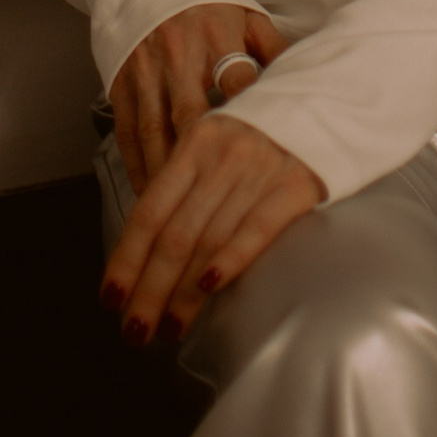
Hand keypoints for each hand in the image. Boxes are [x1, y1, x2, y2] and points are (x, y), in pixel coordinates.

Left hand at [103, 113, 324, 344]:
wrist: (327, 104)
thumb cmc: (262, 135)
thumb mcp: (217, 146)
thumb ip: (187, 187)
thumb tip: (148, 252)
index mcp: (195, 145)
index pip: (150, 211)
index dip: (126, 258)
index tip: (109, 298)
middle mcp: (221, 157)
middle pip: (175, 234)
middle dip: (149, 289)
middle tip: (133, 332)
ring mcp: (258, 171)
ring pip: (209, 240)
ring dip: (183, 292)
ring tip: (167, 329)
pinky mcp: (294, 186)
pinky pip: (256, 229)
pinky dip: (230, 260)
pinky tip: (209, 289)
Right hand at [110, 2, 287, 196]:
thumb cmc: (206, 4)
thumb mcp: (245, 16)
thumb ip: (274, 50)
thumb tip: (312, 82)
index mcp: (216, 34)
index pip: (237, 79)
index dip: (250, 117)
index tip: (263, 157)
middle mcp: (179, 53)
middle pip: (191, 113)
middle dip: (204, 160)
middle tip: (217, 201)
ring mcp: (146, 70)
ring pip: (155, 129)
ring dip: (168, 172)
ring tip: (183, 210)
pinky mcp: (120, 82)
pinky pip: (128, 131)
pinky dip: (137, 166)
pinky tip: (150, 193)